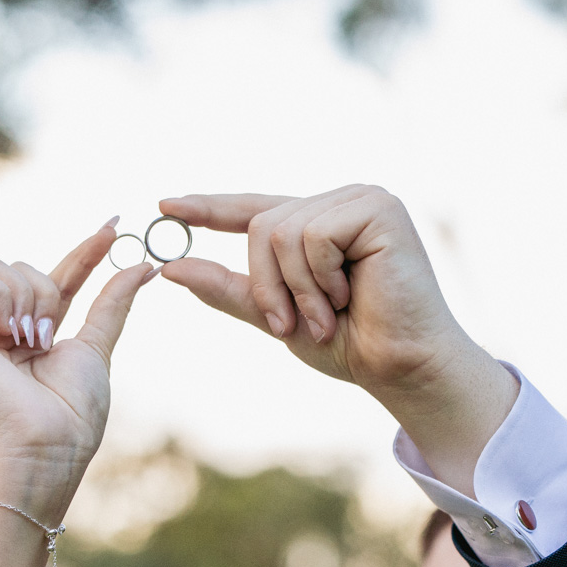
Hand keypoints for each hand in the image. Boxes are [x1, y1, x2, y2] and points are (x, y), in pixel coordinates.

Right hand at [0, 221, 156, 513]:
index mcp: (39, 328)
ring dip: (25, 297)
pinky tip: (11, 331)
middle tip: (49, 336)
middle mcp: (5, 324)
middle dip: (45, 290)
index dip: (87, 250)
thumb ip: (113, 301)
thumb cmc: (73, 409)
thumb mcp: (98, 345)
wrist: (48, 441)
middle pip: (22, 264)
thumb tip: (143, 264)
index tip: (116, 224)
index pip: (62, 276)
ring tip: (30, 340)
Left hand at [159, 186, 516, 495]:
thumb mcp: (278, 317)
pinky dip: (318, 278)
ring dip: (295, 288)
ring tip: (328, 315)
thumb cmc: (352, 345)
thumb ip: (232, 290)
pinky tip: (349, 296)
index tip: (165, 204)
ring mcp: (361, 200)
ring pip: (281, 231)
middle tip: (293, 324)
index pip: (254, 209)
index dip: (210, 207)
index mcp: (319, 224)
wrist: (401, 366)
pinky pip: (312, 235)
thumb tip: (173, 267)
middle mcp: (340, 203)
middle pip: (262, 226)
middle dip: (268, 284)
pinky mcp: (378, 208)